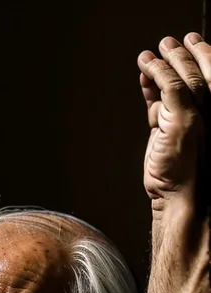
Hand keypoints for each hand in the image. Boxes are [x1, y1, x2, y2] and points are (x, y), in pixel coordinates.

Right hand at [138, 33, 209, 204]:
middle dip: (175, 58)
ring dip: (159, 72)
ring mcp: (182, 119)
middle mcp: (202, 109)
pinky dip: (149, 90)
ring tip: (148, 59)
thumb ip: (173, 90)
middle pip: (188, 73)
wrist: (175, 194)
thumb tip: (160, 65)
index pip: (204, 69)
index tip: (177, 43)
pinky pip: (157, 102)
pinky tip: (143, 80)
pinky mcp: (164, 130)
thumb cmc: (188, 165)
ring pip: (170, 86)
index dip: (190, 53)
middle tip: (165, 44)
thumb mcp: (182, 119)